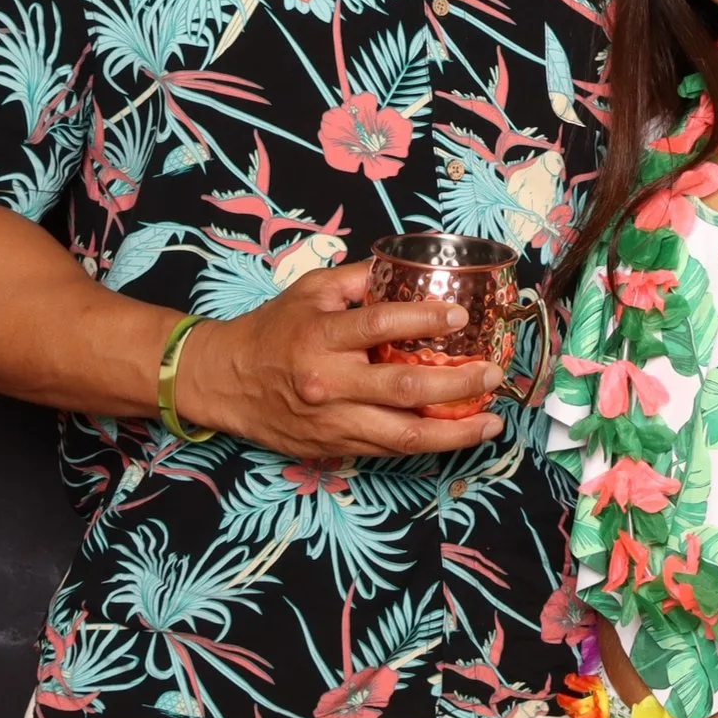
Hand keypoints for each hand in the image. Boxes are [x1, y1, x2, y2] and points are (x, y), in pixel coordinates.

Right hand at [175, 265, 505, 457]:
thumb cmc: (273, 331)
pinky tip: (456, 435)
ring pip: (403, 435)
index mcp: (322, 336)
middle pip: (403, 389)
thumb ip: (359, 280)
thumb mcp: (309, 290)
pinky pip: (388, 450)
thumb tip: (409, 266)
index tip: (460, 317)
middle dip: (457, 385)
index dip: (424, 320)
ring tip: (491, 423)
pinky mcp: (334, 446)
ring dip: (454, 432)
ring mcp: (332, 421)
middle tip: (491, 374)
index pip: (380, 325)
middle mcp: (328, 383)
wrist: (225, 382)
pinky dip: (427, 445)